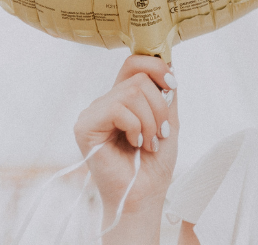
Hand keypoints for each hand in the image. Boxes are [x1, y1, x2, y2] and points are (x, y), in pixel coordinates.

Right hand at [74, 54, 178, 220]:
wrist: (144, 194)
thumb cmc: (154, 163)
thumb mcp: (168, 120)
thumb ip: (166, 93)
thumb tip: (168, 62)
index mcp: (123, 99)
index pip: (134, 63)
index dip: (157, 66)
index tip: (172, 86)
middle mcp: (106, 102)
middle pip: (138, 78)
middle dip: (159, 106)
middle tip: (160, 133)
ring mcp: (93, 113)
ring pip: (131, 92)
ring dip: (150, 121)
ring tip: (149, 143)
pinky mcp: (85, 126)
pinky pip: (118, 108)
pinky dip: (135, 127)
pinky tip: (134, 144)